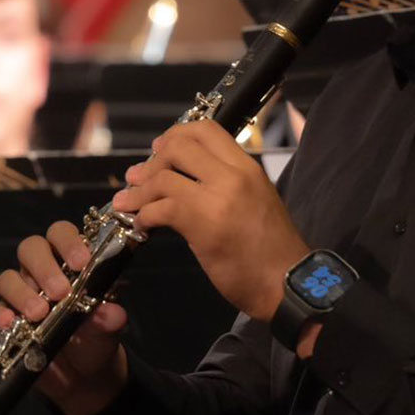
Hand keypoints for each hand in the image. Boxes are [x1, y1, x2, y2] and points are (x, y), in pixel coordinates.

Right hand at [0, 221, 130, 414]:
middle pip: (30, 248)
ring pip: (8, 278)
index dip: (69, 242)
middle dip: (44, 267)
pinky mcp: (3, 321)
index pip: (62, 234)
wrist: (82, 376)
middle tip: (60, 292)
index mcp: (69, 262)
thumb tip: (112, 313)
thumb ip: (109, 319)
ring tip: (39, 314)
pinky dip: (0, 316)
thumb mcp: (108, 330)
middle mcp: (41, 272)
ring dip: (22, 293)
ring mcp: (20, 295)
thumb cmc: (96, 338)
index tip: (81, 262)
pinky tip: (11, 325)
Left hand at [112, 120, 307, 322]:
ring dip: (139, 191)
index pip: (206, 130)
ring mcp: (218, 199)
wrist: (287, 284)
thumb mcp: (256, 201)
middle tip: (139, 176)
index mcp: (248, 167)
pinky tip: (142, 225)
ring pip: (164, 178)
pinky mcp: (204, 225)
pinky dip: (144, 215)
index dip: (176, 134)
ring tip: (128, 201)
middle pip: (179, 146)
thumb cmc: (272, 250)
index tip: (160, 149)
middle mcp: (234, 176)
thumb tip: (186, 178)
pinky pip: (161, 209)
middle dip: (152, 160)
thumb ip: (225, 184)